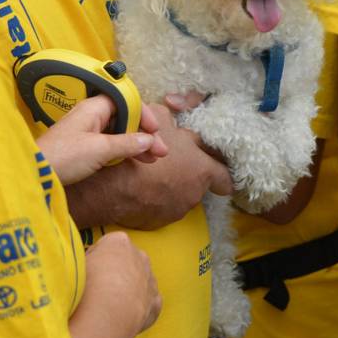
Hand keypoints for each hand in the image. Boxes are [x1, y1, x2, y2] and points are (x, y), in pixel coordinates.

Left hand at [37, 95, 167, 185]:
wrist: (35, 174)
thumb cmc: (66, 156)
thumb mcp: (100, 149)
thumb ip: (126, 143)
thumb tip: (149, 139)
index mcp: (94, 107)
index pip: (126, 101)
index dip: (143, 114)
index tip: (156, 131)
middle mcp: (91, 115)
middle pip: (124, 116)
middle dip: (144, 132)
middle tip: (161, 151)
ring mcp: (86, 131)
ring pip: (118, 131)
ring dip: (136, 143)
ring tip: (153, 159)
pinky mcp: (83, 146)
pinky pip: (109, 143)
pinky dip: (123, 150)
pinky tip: (134, 160)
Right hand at [65, 102, 231, 229]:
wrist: (112, 183)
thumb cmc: (141, 147)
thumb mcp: (159, 116)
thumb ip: (175, 116)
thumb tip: (176, 116)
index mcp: (202, 169)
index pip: (225, 178)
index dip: (220, 170)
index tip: (212, 166)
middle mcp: (194, 194)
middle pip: (200, 184)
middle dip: (189, 173)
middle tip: (173, 162)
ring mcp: (176, 210)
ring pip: (181, 195)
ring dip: (172, 185)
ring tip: (153, 173)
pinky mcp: (159, 221)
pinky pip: (163, 207)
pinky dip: (156, 197)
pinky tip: (142, 186)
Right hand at [69, 232, 161, 337]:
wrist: (108, 311)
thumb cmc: (88, 283)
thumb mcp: (79, 263)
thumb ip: (86, 260)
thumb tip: (84, 264)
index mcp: (120, 241)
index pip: (108, 246)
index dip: (97, 260)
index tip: (89, 273)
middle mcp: (139, 255)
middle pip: (127, 262)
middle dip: (118, 272)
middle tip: (101, 290)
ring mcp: (150, 279)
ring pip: (140, 282)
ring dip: (131, 290)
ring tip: (113, 306)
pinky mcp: (156, 303)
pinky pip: (148, 303)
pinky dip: (140, 309)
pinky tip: (127, 317)